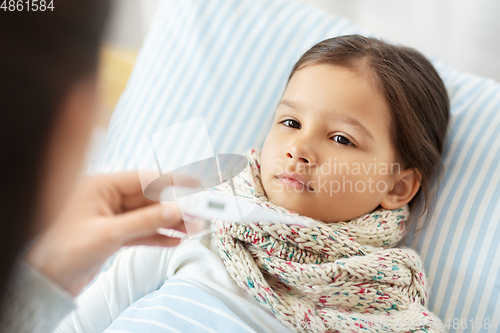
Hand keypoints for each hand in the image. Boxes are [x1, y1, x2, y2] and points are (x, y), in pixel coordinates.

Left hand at [25, 171, 197, 296]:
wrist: (45, 281)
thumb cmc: (64, 252)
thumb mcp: (108, 234)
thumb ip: (145, 221)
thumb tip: (176, 210)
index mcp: (100, 186)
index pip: (144, 178)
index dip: (172, 181)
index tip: (195, 185)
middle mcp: (106, 198)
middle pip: (150, 198)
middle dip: (175, 207)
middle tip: (199, 214)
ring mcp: (110, 217)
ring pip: (148, 216)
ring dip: (170, 222)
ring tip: (193, 229)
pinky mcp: (112, 235)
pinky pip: (141, 231)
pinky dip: (158, 236)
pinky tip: (175, 240)